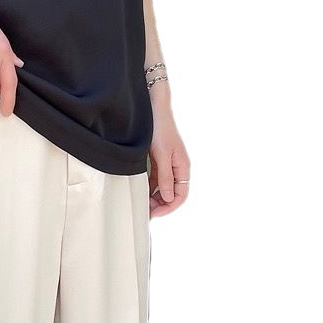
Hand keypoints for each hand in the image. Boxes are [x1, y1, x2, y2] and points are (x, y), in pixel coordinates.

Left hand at [148, 92, 189, 217]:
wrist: (153, 108)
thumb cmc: (160, 129)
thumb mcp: (162, 155)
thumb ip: (166, 177)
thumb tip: (169, 198)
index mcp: (182, 167)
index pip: (180, 195)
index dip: (169, 207)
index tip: (155, 214)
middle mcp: (177, 167)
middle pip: (171, 192)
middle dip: (160, 204)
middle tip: (145, 211)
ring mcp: (168, 162)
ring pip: (163, 186)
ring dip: (154, 196)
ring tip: (141, 203)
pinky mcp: (158, 158)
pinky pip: (156, 177)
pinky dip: (149, 185)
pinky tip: (140, 189)